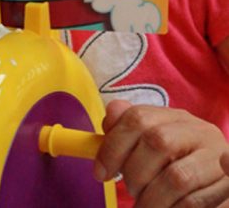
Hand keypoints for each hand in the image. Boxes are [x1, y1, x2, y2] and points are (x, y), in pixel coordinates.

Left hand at [95, 100, 228, 206]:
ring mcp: (218, 158)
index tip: (100, 173)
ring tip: (145, 206)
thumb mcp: (155, 142)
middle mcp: (200, 131)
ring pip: (177, 176)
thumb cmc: (180, 163)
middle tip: (130, 191)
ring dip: (153, 198)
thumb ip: (129, 129)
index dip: (113, 145)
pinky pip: (196, 202)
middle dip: (135, 172)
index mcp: (176, 117)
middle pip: (157, 141)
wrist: (222, 182)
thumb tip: (109, 118)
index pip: (137, 117)